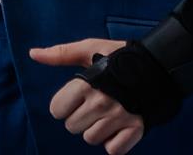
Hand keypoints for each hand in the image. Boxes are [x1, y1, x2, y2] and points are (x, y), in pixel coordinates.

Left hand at [29, 40, 144, 153]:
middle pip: (72, 127)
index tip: (77, 97)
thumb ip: (60, 54)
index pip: (57, 110)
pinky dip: (114, 143)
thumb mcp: (89, 48)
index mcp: (87, 84)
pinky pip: (113, 150)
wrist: (160, 65)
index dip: (64, 104)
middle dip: (80, 117)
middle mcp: (101, 103)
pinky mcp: (136, 129)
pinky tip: (119, 127)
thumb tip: (33, 54)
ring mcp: (119, 118)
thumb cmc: (120, 57)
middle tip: (95, 103)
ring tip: (107, 113)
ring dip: (96, 130)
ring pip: (91, 139)